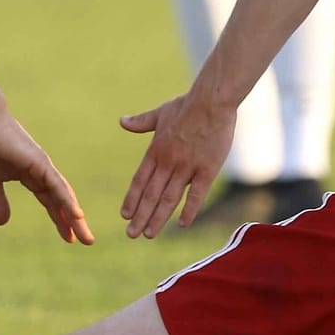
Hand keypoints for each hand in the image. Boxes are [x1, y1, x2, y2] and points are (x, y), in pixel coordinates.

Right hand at [0, 116, 94, 244]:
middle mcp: (44, 174)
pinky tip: (77, 215)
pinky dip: (67, 201)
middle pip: (63, 203)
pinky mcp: (41, 163)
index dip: (60, 220)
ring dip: (75, 217)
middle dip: (74, 223)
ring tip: (86, 236)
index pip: (51, 203)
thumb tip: (2, 223)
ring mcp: (44, 168)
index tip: (69, 238)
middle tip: (88, 241)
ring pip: (64, 197)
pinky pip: (57, 186)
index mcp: (33, 178)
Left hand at [119, 93, 235, 237]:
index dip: (132, 199)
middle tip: (131, 234)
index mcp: (156, 150)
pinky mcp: (207, 169)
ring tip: (149, 234)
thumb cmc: (187, 105)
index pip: (139, 180)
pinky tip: (182, 224)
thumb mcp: (160, 113)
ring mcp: (187, 166)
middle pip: (151, 194)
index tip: (125, 216)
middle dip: (140, 216)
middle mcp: (168, 162)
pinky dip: (189, 210)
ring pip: (169, 198)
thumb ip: (141, 122)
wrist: (212, 101)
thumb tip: (122, 121)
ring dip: (158, 218)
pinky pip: (196, 194)